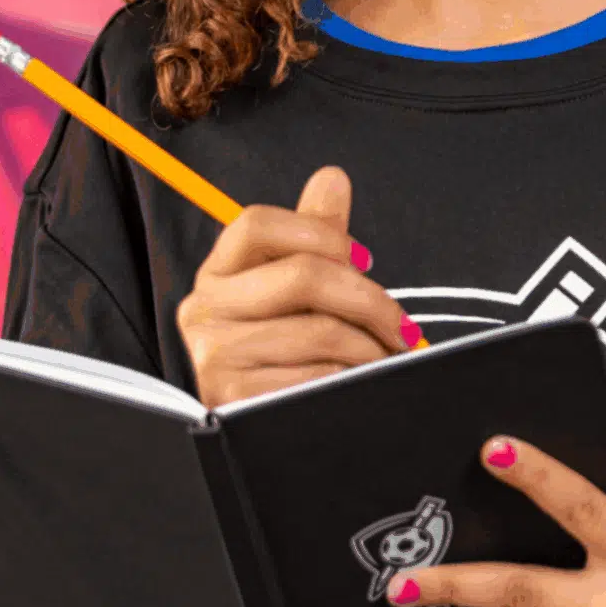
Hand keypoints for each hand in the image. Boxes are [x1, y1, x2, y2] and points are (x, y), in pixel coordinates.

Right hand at [176, 166, 421, 407]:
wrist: (260, 428)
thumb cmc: (283, 351)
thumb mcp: (293, 289)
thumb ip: (314, 235)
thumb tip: (332, 178)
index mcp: (218, 273)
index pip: (257, 224)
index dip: (319, 232)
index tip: (364, 259)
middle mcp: (204, 309)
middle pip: (302, 275)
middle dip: (369, 299)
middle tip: (401, 326)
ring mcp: (214, 354)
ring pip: (319, 331)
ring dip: (368, 349)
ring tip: (382, 360)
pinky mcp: (232, 398)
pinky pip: (314, 378)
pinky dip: (349, 380)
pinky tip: (355, 385)